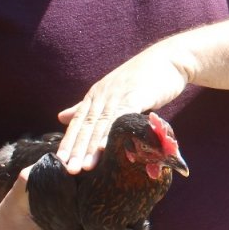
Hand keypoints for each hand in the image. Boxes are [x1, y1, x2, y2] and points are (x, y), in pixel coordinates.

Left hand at [56, 39, 190, 173]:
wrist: (169, 59)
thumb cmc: (143, 78)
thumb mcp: (113, 91)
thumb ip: (89, 107)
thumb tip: (61, 117)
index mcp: (96, 95)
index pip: (78, 121)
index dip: (68, 141)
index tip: (59, 161)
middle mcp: (103, 95)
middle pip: (87, 126)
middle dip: (77, 149)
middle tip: (69, 170)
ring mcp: (119, 95)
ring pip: (102, 124)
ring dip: (92, 146)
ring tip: (85, 166)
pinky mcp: (136, 96)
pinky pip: (121, 117)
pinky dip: (112, 132)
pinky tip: (106, 148)